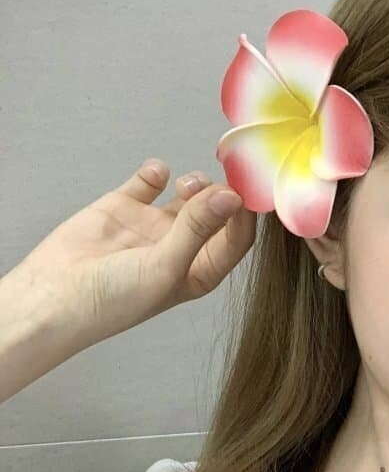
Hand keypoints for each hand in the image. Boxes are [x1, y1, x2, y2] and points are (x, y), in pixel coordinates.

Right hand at [20, 160, 256, 346]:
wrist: (56, 296)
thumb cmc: (115, 299)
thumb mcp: (165, 266)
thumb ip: (198, 228)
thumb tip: (231, 197)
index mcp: (200, 272)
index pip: (237, 239)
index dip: (246, 215)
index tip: (249, 190)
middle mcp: (182, 248)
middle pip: (217, 212)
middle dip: (221, 193)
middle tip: (220, 179)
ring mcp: (154, 227)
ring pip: (189, 194)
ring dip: (195, 182)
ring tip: (185, 187)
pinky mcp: (125, 207)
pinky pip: (150, 181)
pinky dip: (157, 172)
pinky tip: (155, 175)